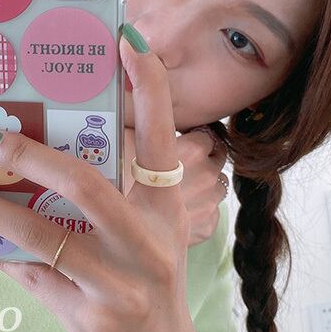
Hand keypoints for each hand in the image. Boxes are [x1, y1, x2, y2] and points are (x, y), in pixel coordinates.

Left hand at [0, 29, 212, 331]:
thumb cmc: (148, 286)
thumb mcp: (145, 237)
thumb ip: (107, 199)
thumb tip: (38, 158)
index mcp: (165, 212)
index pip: (163, 139)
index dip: (149, 87)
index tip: (125, 40)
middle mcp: (149, 244)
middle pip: (86, 184)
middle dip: (30, 153)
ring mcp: (121, 285)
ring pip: (41, 234)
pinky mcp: (91, 318)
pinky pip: (29, 275)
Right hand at [122, 125, 227, 246]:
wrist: (117, 235)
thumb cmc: (113, 181)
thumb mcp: (120, 138)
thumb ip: (135, 117)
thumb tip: (129, 95)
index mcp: (193, 151)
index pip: (209, 134)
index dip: (195, 134)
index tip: (183, 137)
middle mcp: (206, 177)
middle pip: (217, 158)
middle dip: (202, 157)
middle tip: (178, 161)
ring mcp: (208, 205)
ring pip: (217, 185)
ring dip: (203, 182)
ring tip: (178, 185)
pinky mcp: (204, 228)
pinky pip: (211, 211)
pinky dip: (198, 208)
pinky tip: (177, 207)